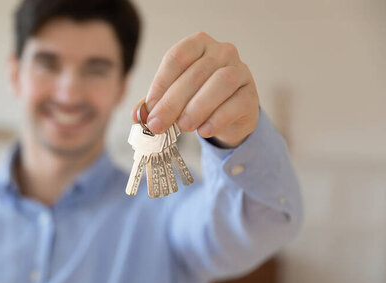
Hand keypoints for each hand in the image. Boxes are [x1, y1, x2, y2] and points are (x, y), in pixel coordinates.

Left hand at [131, 32, 258, 147]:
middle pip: (196, 73)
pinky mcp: (251, 95)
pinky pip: (236, 103)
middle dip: (173, 102)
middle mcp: (222, 52)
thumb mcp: (174, 97)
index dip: (161, 82)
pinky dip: (217, 119)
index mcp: (198, 44)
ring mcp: (241, 71)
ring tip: (183, 126)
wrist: (228, 116)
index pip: (177, 57)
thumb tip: (138, 115)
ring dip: (197, 107)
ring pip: (221, 83)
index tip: (150, 106)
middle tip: (158, 124)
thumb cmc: (196, 99)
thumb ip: (156, 103)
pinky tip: (203, 131)